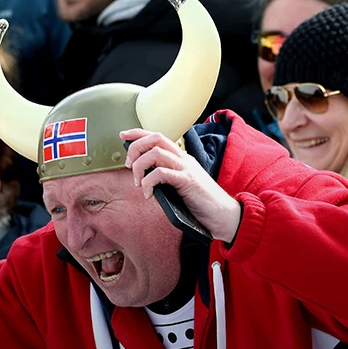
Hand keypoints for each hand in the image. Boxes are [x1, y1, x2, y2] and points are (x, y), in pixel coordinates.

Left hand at [122, 129, 242, 243]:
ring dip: (140, 166)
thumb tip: (143, 176)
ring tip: (138, 183)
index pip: (158, 136)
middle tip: (128, 165)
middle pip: (155, 138)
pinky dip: (148, 182)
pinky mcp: (188, 181)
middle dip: (135, 148)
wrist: (224, 215)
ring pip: (156, 153)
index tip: (123, 134)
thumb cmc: (201, 204)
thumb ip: (166, 177)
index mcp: (182, 158)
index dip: (138, 133)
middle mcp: (184, 159)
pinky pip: (162, 173)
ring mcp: (186, 168)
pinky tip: (148, 194)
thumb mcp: (180, 185)